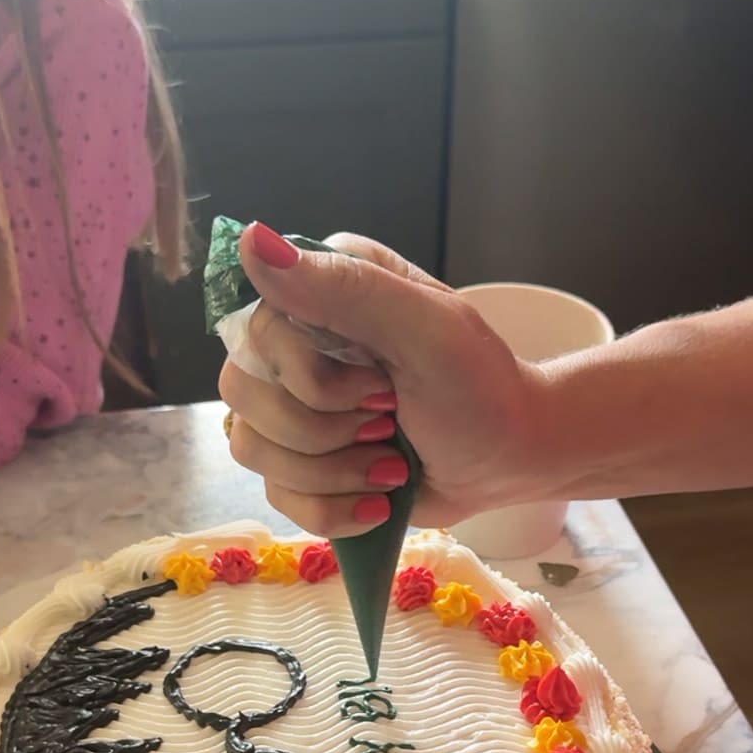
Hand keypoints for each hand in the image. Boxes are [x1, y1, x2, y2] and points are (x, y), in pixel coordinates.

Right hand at [219, 222, 554, 536]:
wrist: (509, 459)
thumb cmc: (480, 388)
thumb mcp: (427, 330)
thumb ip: (344, 288)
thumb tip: (250, 242)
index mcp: (322, 289)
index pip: (257, 331)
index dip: (312, 380)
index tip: (383, 388)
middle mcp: (295, 342)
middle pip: (243, 394)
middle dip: (324, 431)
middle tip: (390, 423)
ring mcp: (293, 405)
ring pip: (251, 449)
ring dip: (331, 474)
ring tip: (392, 468)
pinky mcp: (302, 463)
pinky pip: (275, 495)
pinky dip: (332, 510)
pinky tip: (378, 500)